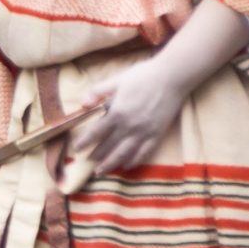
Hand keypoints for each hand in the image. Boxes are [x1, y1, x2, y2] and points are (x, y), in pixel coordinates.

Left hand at [68, 61, 188, 185]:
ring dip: (112, 163)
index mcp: (117, 113)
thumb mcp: (116, 81)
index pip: (96, 132)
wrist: (171, 78)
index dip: (85, 142)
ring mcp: (144, 132)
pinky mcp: (157, 134)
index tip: (76, 149)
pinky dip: (135, 161)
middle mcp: (129, 126)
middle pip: (109, 146)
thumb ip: (97, 92)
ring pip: (125, 153)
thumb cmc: (142, 77)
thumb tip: (83, 104)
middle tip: (87, 163)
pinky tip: (127, 166)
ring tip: (101, 171)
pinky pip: (145, 152)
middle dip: (97, 156)